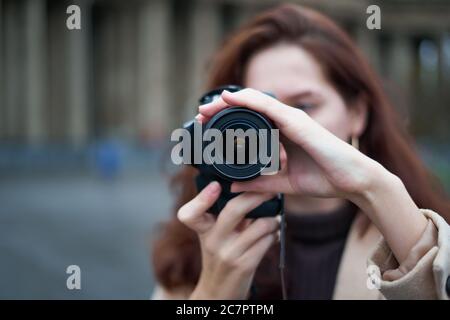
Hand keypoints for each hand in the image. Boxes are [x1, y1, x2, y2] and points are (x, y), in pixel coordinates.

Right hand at [178, 181, 279, 299]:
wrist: (219, 291)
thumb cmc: (221, 256)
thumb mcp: (216, 236)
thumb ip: (228, 215)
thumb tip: (253, 190)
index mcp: (203, 230)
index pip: (190, 214)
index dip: (201, 199)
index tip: (216, 185)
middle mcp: (212, 241)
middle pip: (234, 210)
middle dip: (257, 196)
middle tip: (270, 190)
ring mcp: (229, 254)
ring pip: (260, 225)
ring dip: (273, 219)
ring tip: (275, 218)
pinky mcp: (245, 265)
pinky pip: (267, 241)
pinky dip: (274, 234)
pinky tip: (273, 234)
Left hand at [197, 88, 381, 199]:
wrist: (353, 181)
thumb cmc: (324, 179)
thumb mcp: (283, 183)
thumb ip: (260, 184)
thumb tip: (232, 186)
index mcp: (282, 135)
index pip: (249, 122)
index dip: (226, 122)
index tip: (206, 127)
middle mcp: (285, 123)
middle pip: (247, 110)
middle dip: (221, 111)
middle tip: (200, 117)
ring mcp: (291, 119)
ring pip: (254, 104)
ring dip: (228, 104)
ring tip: (207, 108)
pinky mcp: (297, 122)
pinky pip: (268, 107)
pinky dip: (247, 101)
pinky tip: (229, 98)